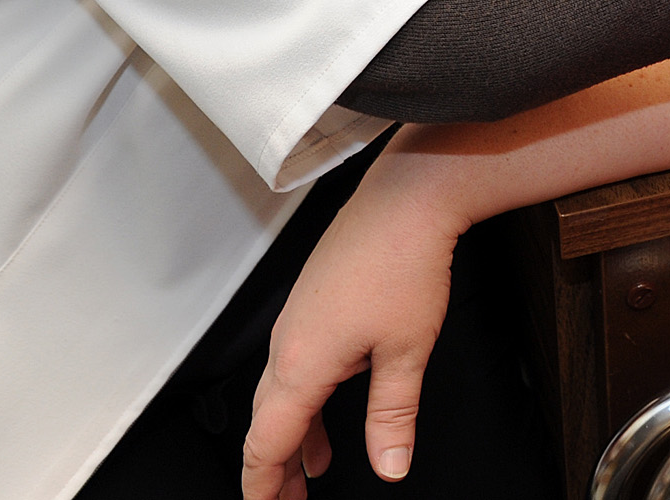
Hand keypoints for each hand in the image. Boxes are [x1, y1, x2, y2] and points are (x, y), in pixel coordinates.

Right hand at [241, 163, 465, 498]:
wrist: (407, 198)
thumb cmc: (404, 262)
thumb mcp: (406, 352)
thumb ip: (393, 416)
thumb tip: (389, 465)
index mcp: (301, 364)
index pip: (266, 444)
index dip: (263, 486)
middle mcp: (288, 343)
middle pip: (269, 423)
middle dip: (275, 469)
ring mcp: (298, 320)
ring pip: (283, 393)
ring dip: (294, 435)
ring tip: (312, 471)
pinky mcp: (314, 303)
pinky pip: (298, 365)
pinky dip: (309, 399)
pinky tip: (331, 411)